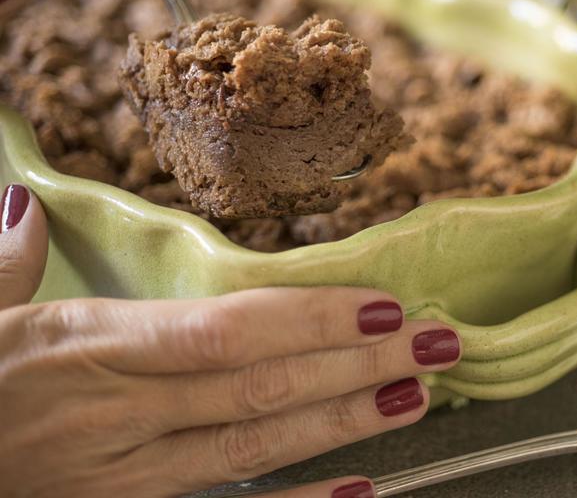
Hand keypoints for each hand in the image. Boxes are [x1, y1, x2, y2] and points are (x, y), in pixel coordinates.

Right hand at [0, 184, 461, 496]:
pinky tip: (359, 490)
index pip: (223, 331)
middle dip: (357, 365)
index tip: (381, 305)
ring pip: (257, 447)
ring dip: (345, 422)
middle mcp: (120, 414)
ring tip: (414, 396)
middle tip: (434, 344)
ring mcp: (131, 476)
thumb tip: (25, 206)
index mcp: (88, 347)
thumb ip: (7, 267)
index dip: (309, 320)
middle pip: (261, 387)